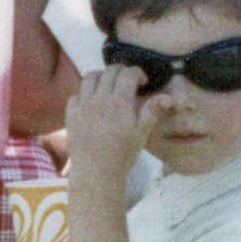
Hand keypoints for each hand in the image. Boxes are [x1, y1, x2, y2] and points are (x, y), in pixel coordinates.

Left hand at [64, 63, 154, 187]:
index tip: (143, 81)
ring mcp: (83, 104)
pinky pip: (76, 94)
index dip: (137, 73)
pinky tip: (92, 101)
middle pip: (109, 72)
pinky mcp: (71, 113)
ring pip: (90, 78)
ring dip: (101, 76)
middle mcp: (99, 98)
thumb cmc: (123, 153)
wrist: (96, 170)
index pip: (128, 74)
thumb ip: (152, 111)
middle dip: (121, 71)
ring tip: (109, 84)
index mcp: (119, 102)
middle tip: (128, 80)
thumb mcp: (142, 133)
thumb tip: (169, 97)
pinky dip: (85, 92)